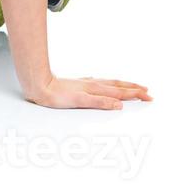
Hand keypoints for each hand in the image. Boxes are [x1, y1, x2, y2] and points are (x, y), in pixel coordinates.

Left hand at [25, 75, 151, 109]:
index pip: (120, 91)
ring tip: (132, 86)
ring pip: (110, 83)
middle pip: (118, 85)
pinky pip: (99, 83)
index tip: (149, 96)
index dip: (135, 94)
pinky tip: (104, 83)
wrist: (38, 85)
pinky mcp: (78, 84)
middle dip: (133, 88)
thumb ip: (100, 102)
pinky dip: (108, 84)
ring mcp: (86, 83)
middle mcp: (92, 84)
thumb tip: (119, 105)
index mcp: (95, 88)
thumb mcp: (80, 101)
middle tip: (148, 91)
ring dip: (123, 85)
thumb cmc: (56, 95)